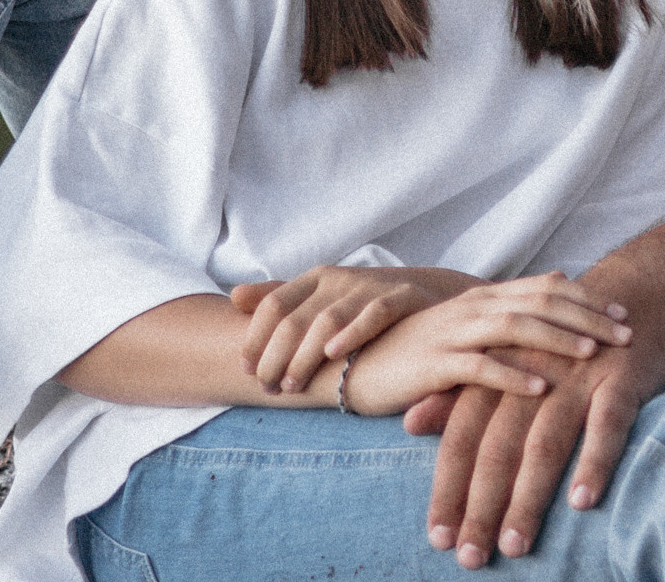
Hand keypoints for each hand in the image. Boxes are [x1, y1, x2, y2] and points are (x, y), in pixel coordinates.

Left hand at [231, 265, 482, 394]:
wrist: (430, 293)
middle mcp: (338, 279)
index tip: (245, 368)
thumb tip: (234, 297)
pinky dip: (352, 332)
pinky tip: (333, 354)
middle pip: (295, 317)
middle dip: (275, 355)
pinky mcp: (401, 297)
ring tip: (292, 384)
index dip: (255, 336)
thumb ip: (279, 298)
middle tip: (267, 386)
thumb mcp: (321, 298)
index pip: (273, 303)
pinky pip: (374, 314)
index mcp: (315, 278)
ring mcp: (369, 287)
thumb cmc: (364, 305)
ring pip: (327, 319)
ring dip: (304, 355)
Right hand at [337, 276, 637, 418]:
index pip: (546, 289)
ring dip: (556, 338)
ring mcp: (452, 333)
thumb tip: (559, 286)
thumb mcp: (468, 328)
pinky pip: (478, 367)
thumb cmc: (417, 351)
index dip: (588, 299)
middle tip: (627, 333)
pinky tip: (541, 388)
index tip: (627, 314)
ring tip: (593, 354)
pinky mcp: (433, 363)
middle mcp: (472, 308)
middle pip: (539, 303)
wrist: (356, 362)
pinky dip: (511, 375)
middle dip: (587, 317)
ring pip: (513, 326)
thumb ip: (510, 311)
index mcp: (483, 298)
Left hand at [409, 293, 664, 566]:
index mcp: (499, 375)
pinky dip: (594, 462)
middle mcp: (531, 377)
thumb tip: (409, 424)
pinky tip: (582, 500)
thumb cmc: (561, 343)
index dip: (449, 487)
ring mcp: (577, 379)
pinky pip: (606, 425)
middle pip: (497, 447)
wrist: (633, 295)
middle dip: (480, 505)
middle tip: (469, 557)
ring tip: (514, 545)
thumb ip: (459, 397)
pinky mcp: (620, 380)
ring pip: (545, 443)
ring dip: (528, 497)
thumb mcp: (506, 362)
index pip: (463, 438)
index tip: (437, 536)